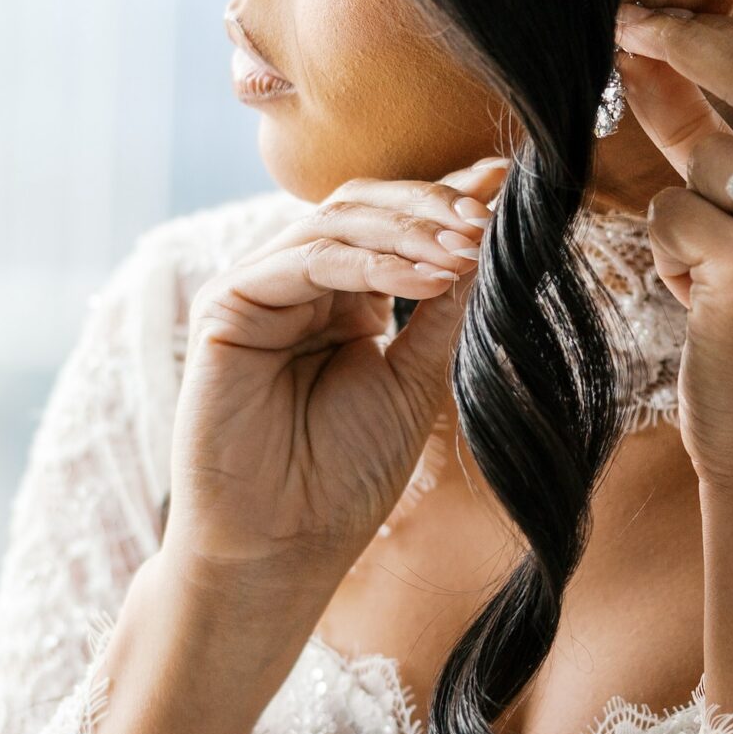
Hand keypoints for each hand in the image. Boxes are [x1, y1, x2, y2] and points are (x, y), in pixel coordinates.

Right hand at [162, 155, 510, 578]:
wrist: (282, 546)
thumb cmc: (343, 477)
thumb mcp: (413, 380)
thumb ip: (441, 310)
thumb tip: (487, 241)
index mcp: (339, 300)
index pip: (391, 226)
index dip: (445, 200)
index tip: (507, 187)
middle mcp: (296, 285)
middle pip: (360, 206)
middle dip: (429, 205)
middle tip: (486, 217)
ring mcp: (257, 290)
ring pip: (335, 221)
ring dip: (409, 229)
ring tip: (467, 248)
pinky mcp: (226, 305)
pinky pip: (306, 261)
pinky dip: (372, 261)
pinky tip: (428, 277)